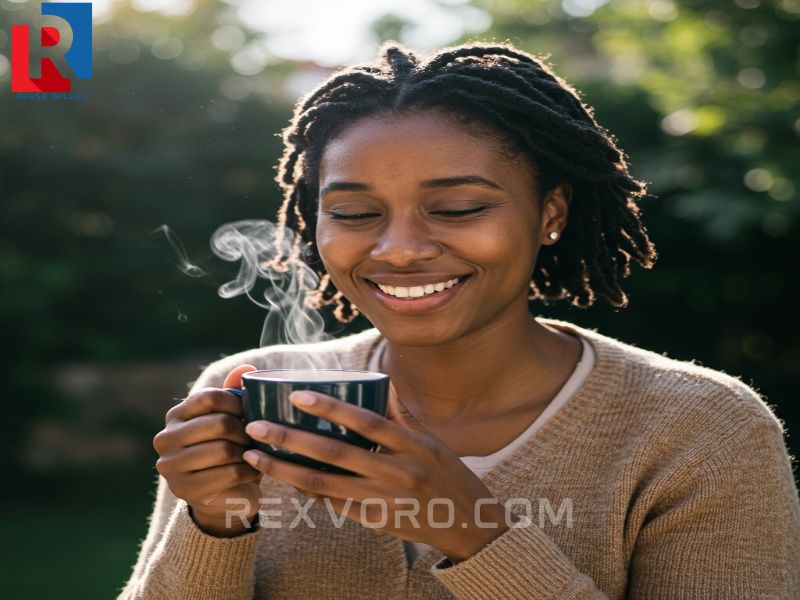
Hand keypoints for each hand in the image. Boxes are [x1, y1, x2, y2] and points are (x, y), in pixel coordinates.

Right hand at [153, 364, 262, 536]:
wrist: (223, 496)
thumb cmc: (230, 450)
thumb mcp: (231, 420)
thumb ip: (235, 394)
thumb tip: (246, 369)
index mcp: (175, 415)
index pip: (210, 397)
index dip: (237, 403)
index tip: (250, 413)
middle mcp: (165, 439)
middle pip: (219, 423)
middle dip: (245, 430)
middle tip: (256, 438)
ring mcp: (171, 466)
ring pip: (224, 449)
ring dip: (247, 452)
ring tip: (253, 455)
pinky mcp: (185, 490)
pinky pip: (229, 473)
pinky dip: (248, 471)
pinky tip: (251, 472)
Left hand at [242, 382, 514, 561]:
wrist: (470, 525)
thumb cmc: (450, 476)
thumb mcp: (432, 442)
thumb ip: (401, 417)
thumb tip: (376, 387)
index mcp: (413, 445)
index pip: (366, 421)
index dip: (331, 408)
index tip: (297, 396)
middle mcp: (398, 472)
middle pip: (334, 454)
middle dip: (290, 439)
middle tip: (256, 428)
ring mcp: (385, 500)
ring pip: (324, 485)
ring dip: (285, 470)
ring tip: (255, 458)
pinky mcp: (376, 521)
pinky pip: (334, 505)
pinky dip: (307, 492)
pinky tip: (285, 479)